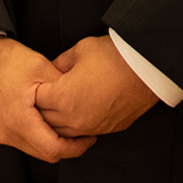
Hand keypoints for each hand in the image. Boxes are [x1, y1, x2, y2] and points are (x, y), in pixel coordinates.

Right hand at [0, 36, 92, 162]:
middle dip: (64, 146)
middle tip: (80, 132)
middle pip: (43, 154)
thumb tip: (84, 104)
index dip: (76, 148)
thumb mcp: (41, 67)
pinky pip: (18, 140)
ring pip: (31, 148)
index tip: (88, 138)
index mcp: (18, 120)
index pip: (53, 150)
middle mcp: (4, 133)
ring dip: (47, 140)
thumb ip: (64, 90)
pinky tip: (40, 118)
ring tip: (61, 122)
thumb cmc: (4, 59)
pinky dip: (33, 134)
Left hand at [35, 35, 159, 138]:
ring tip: (58, 104)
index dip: (34, 88)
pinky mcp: (106, 129)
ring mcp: (91, 126)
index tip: (36, 81)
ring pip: (62, 132)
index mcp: (63, 98)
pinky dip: (75, 125)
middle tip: (43, 94)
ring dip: (56, 120)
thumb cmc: (115, 56)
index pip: (35, 99)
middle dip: (41, 107)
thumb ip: (59, 63)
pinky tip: (77, 112)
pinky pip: (82, 133)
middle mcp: (74, 118)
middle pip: (45, 119)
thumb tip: (51, 70)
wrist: (148, 69)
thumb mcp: (80, 50)